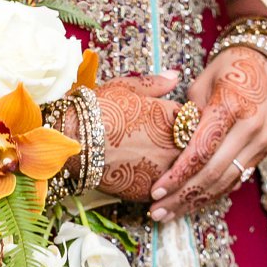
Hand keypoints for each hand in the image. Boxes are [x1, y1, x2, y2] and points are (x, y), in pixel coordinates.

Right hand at [82, 72, 180, 201]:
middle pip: (190, 148)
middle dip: (180, 146)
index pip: (192, 120)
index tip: (171, 123)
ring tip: (145, 161)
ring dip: (168, 167)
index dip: (183, 122)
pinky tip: (139, 176)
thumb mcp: (126, 87)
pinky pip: (160, 190)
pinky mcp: (148, 190)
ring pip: (178, 172)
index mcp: (172, 116)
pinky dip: (155, 185)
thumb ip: (156, 84)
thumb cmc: (98, 110)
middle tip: (156, 143)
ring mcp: (162, 170)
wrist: (75, 141)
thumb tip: (175, 76)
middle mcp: (173, 144)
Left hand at [148, 47, 266, 221]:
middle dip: (181, 196)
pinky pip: (235, 180)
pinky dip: (212, 195)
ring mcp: (260, 143)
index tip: (155, 190)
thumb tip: (171, 144)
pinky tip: (191, 205)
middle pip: (212, 173)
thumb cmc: (231, 67)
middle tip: (157, 212)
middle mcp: (250, 128)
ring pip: (224, 183)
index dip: (177, 174)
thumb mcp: (204, 82)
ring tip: (168, 215)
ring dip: (195, 203)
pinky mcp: (263, 153)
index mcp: (232, 105)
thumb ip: (187, 115)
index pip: (201, 149)